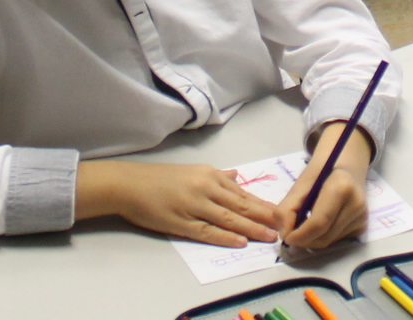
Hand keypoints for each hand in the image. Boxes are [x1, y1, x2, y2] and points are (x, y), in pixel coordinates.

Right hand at [88, 161, 283, 247]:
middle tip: (283, 226)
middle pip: (240, 205)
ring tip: (268, 237)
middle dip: (264, 217)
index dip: (263, 204)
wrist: (130, 184)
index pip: (243, 192)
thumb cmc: (160, 178)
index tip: (280, 212)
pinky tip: (240, 241)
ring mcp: (193, 205)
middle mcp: (205, 188)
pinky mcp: (181, 222)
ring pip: (229, 218)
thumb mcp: (192, 171)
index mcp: (210, 175)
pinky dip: (225, 236)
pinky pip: (207, 231)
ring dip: (251, 228)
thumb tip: (236, 177)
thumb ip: (217, 176)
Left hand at [281, 125, 372, 250]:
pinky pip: (336, 240)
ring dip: (312, 239)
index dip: (301, 235)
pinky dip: (323, 236)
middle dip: (304, 239)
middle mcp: (357, 204)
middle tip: (290, 233)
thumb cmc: (322, 171)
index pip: (320, 222)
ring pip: (329, 241)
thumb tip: (284, 233)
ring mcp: (362, 217)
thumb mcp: (301, 183)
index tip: (286, 237)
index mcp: (342, 187)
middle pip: (324, 236)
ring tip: (304, 224)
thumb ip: (287, 208)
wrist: (346, 165)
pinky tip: (321, 222)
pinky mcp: (362, 226)